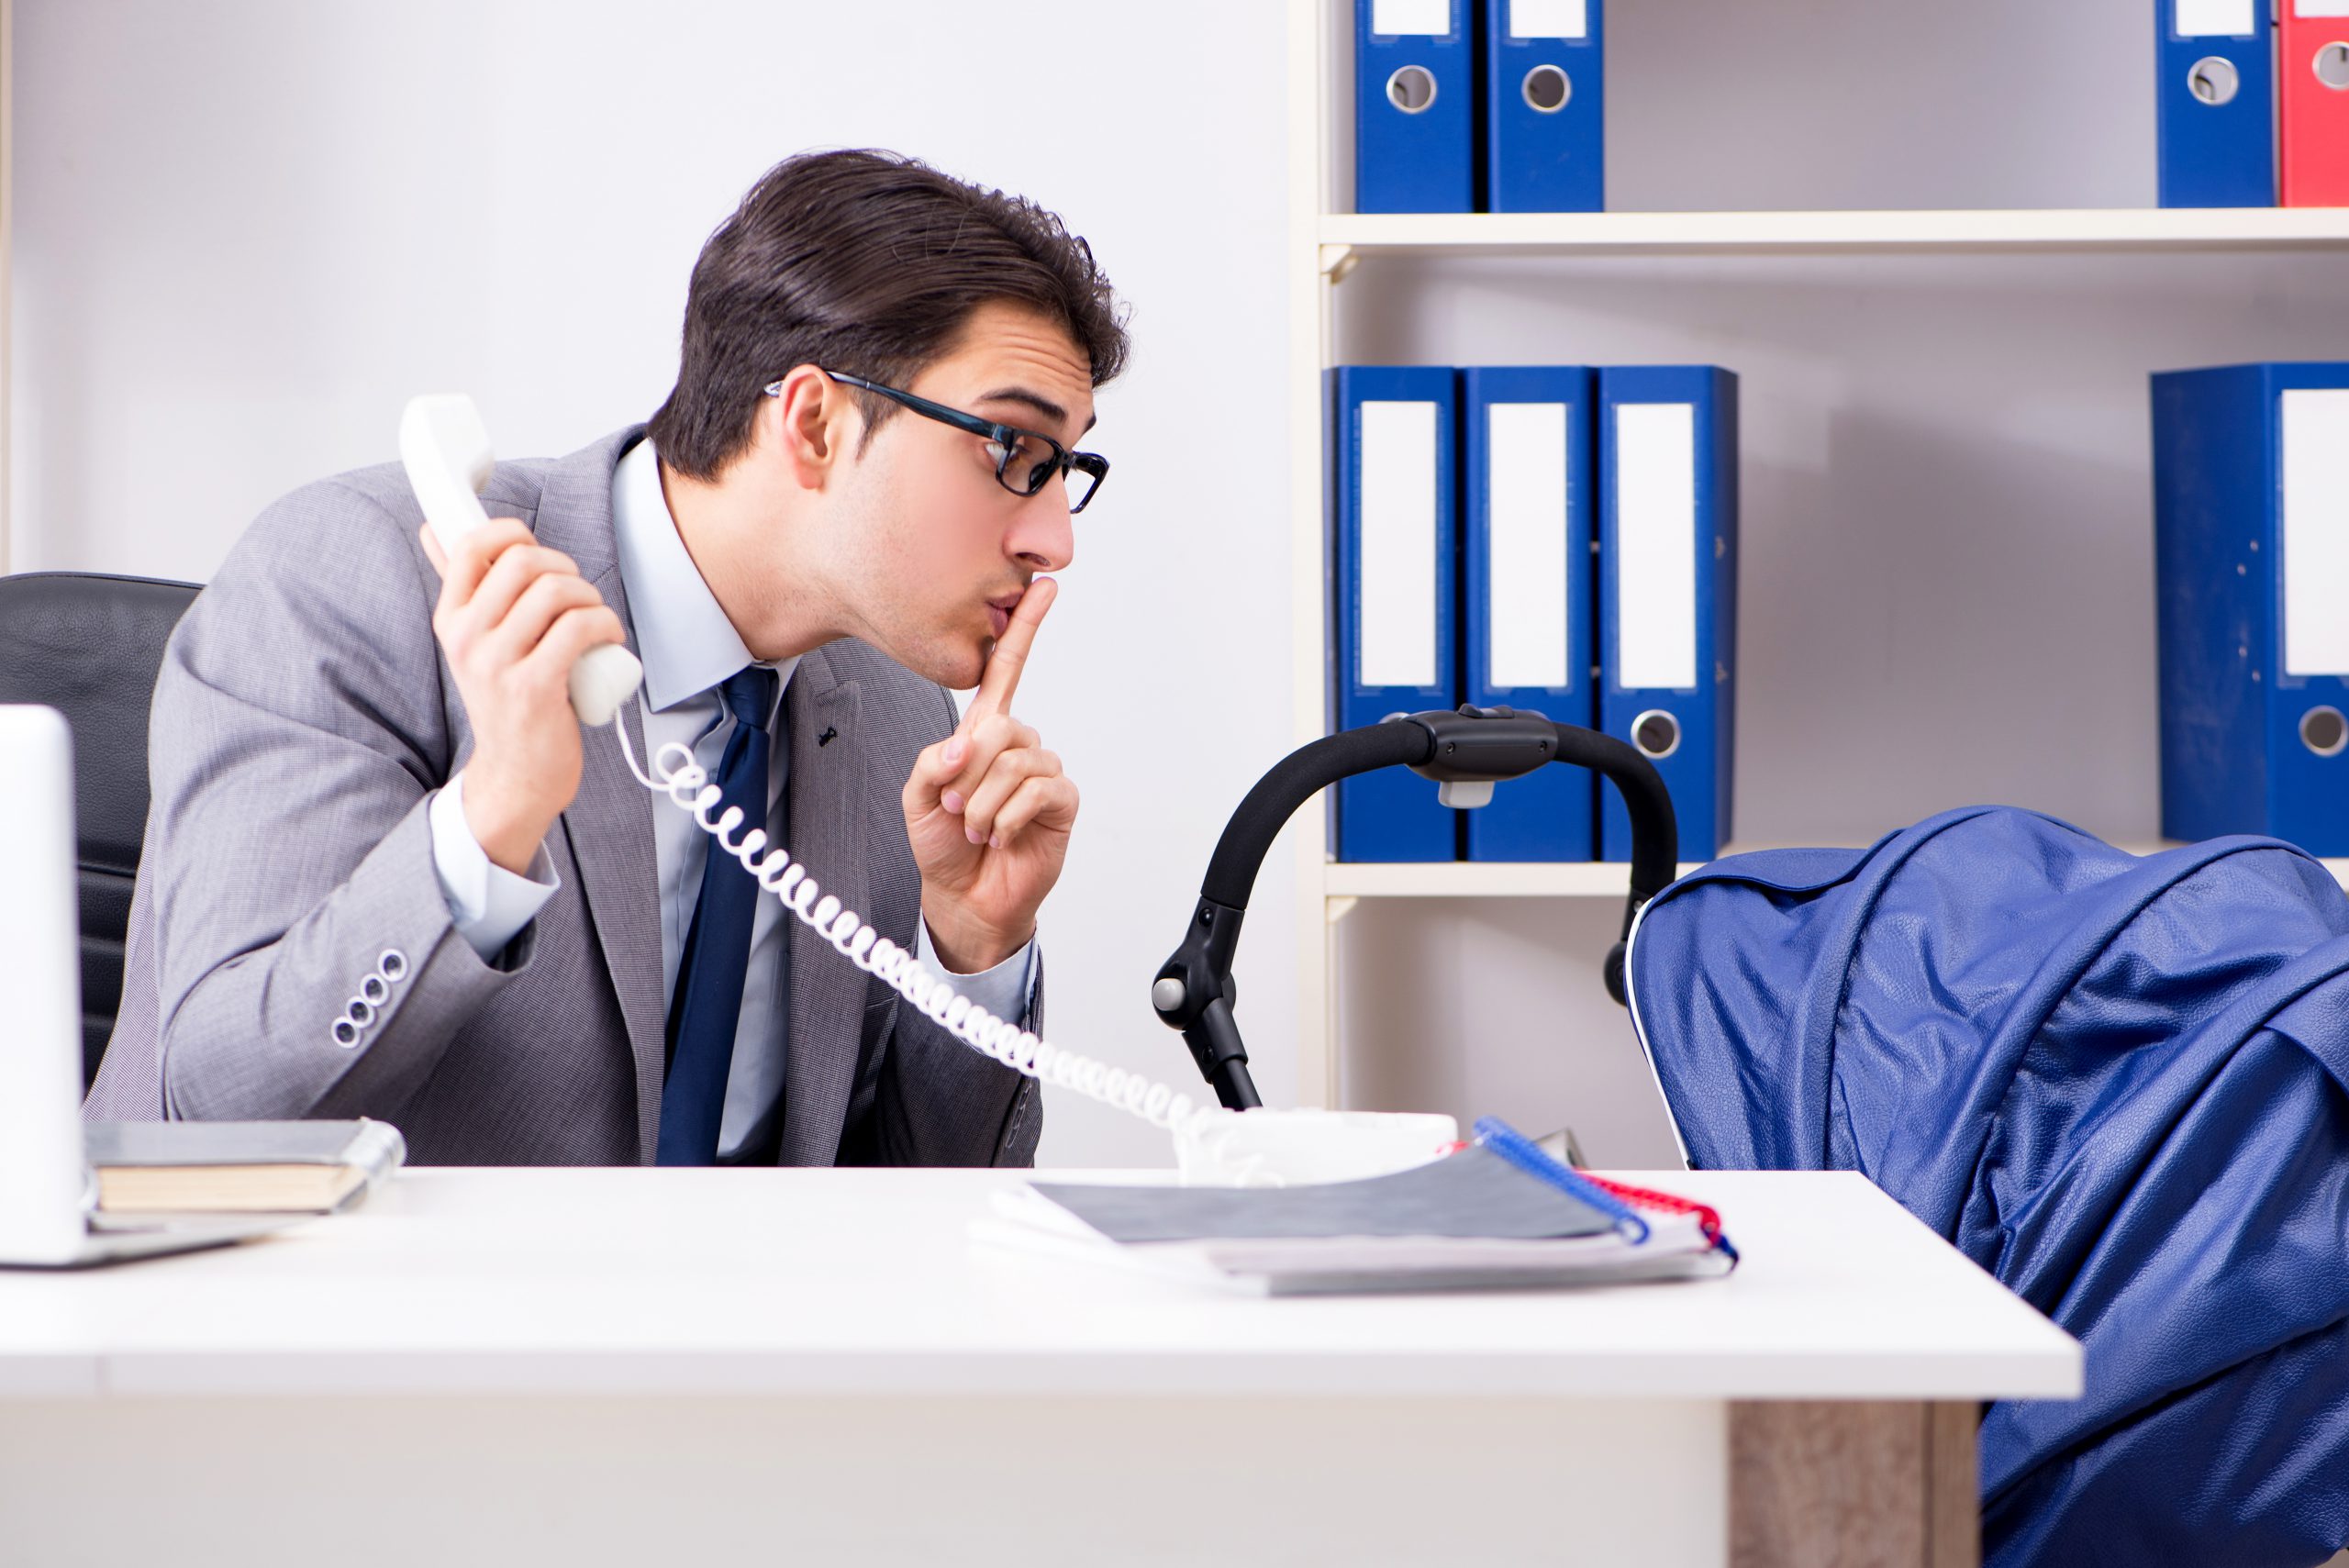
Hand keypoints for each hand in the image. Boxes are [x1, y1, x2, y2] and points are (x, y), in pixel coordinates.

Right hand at [419, 520, 626, 873]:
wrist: (517, 774)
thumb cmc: (506, 702)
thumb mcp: (473, 645)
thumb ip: (461, 590)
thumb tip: (433, 530)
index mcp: (450, 621)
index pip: (467, 546)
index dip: (510, 532)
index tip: (534, 548)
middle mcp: (467, 639)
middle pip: (521, 561)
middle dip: (562, 565)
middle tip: (575, 591)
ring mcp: (499, 664)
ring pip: (555, 591)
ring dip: (589, 595)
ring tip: (593, 617)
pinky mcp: (535, 686)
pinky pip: (579, 627)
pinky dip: (606, 623)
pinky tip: (608, 636)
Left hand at [903, 578, 1078, 973]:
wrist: (963, 896)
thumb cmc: (941, 843)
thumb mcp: (917, 794)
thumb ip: (933, 760)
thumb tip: (966, 744)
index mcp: (983, 732)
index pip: (1007, 669)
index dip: (1024, 628)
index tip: (1042, 588)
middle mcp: (1017, 745)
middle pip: (999, 728)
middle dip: (966, 776)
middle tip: (955, 810)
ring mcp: (1041, 771)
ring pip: (1014, 763)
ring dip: (982, 805)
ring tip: (976, 829)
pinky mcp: (1060, 801)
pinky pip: (1036, 791)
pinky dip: (1005, 819)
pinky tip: (1000, 836)